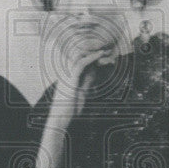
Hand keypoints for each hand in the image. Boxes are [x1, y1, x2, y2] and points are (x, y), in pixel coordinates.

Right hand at [36, 42, 114, 167]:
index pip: (82, 61)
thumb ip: (86, 82)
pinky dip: (91, 58)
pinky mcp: (70, 79)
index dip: (93, 55)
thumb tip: (94, 74)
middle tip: (108, 48)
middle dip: (94, 51)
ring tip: (106, 49)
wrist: (60, 119)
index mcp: (69, 75)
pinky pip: (81, 64)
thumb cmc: (69, 109)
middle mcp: (67, 72)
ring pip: (81, 57)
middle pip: (81, 56)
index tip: (105, 53)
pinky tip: (99, 55)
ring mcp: (67, 74)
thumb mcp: (81, 93)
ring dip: (94, 52)